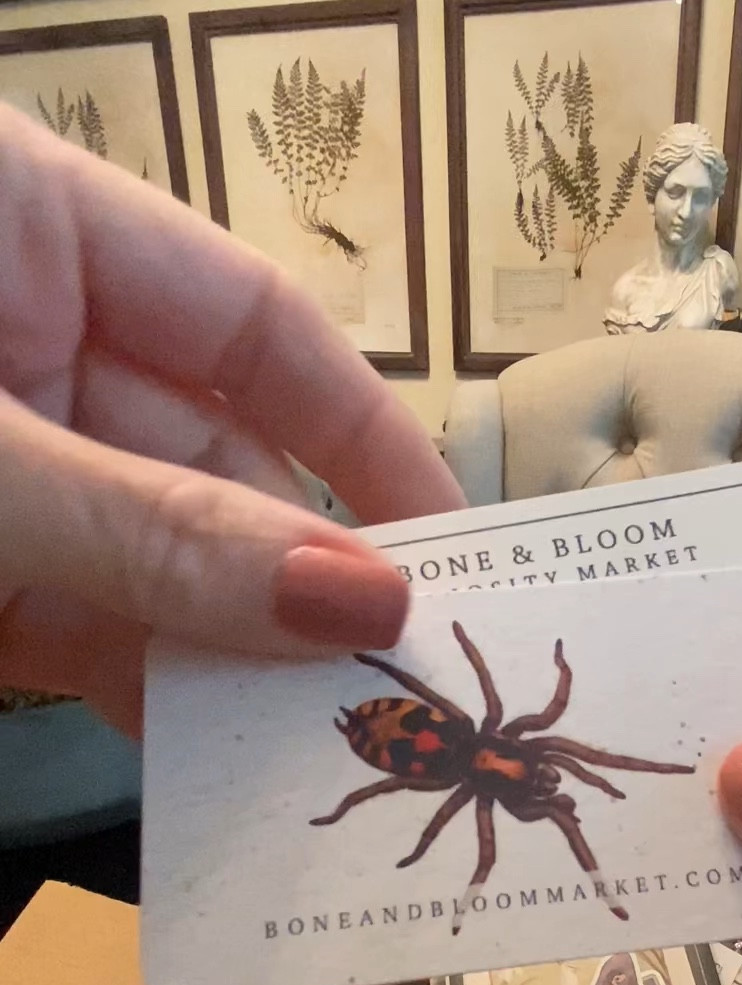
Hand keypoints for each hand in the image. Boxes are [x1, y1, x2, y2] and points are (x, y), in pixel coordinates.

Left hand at [0, 109, 462, 733]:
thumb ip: (152, 528)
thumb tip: (362, 605)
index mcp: (35, 227)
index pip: (254, 321)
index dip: (366, 436)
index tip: (456, 550)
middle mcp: (30, 341)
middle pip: (211, 458)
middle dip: (299, 578)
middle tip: (401, 692)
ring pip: (151, 559)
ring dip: (230, 656)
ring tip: (322, 747)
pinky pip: (75, 624)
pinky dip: (139, 688)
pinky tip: (215, 756)